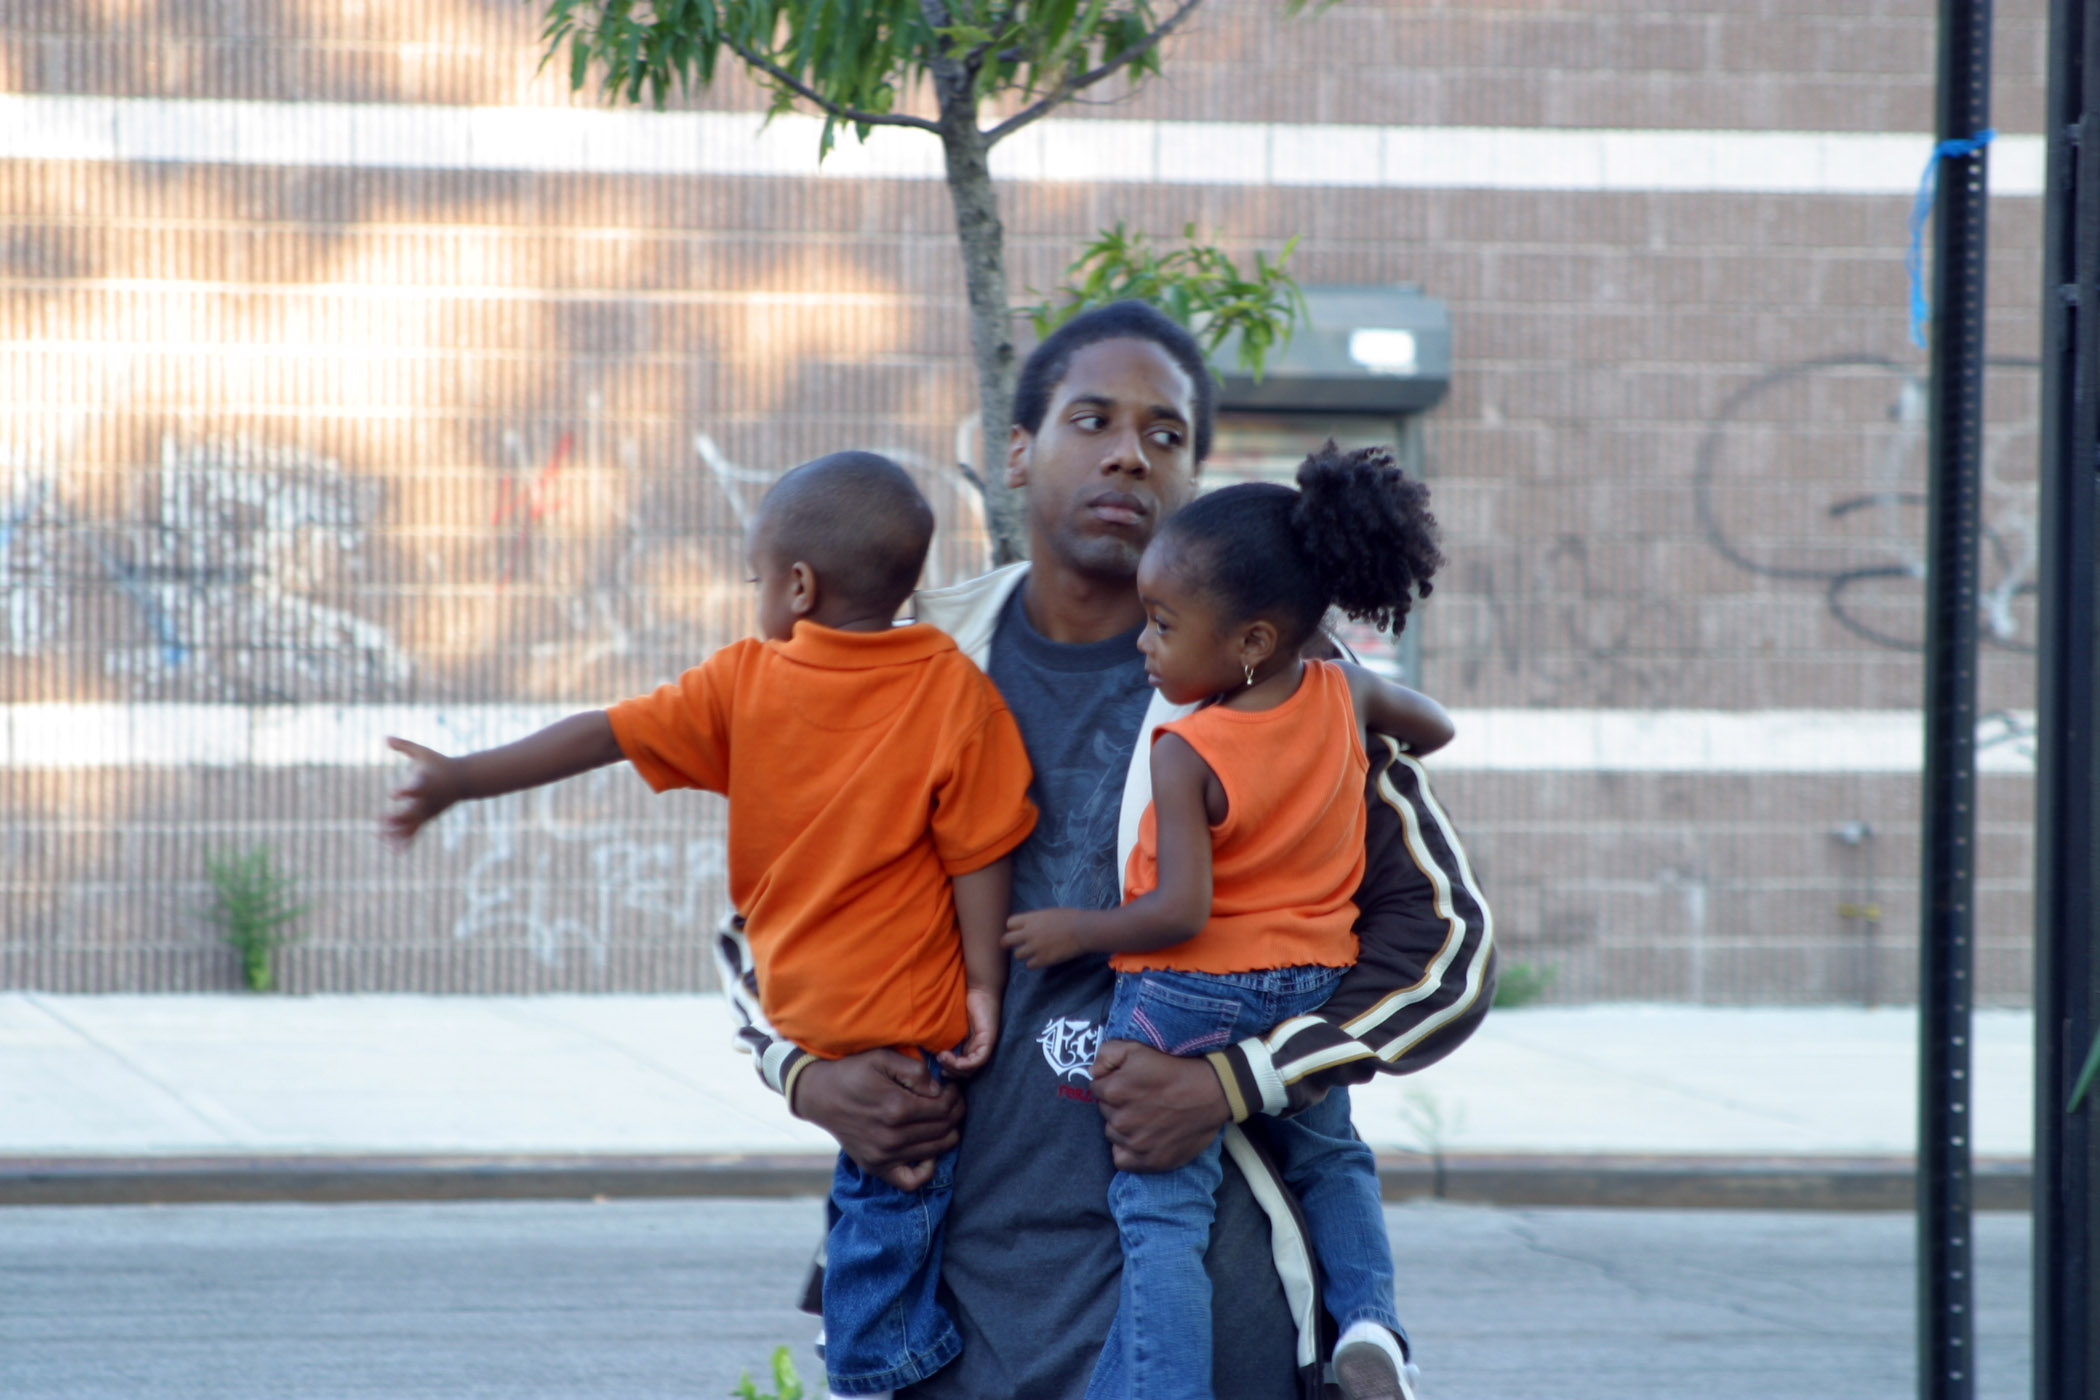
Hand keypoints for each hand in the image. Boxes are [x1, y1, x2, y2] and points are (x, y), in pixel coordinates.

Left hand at [382, 736, 460, 845]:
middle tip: (383, 822)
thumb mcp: (424, 752)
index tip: (392, 794)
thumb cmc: (440, 763)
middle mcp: (427, 800)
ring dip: (397, 832)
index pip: (415, 789)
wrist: (464, 779)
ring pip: (411, 825)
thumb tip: (384, 738)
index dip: (404, 791)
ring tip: (381, 838)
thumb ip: (404, 746)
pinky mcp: (427, 817)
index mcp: (426, 784)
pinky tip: (394, 850)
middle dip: (398, 818)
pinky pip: (415, 831)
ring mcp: (428, 811)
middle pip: (412, 811)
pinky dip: (405, 840)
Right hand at [792, 1048, 964, 1191]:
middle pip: (944, 1129)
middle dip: (955, 1112)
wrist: (820, 1095)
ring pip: (936, 1151)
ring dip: (947, 1134)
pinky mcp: (876, 1167)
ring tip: (942, 1118)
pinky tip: (926, 1150)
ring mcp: (884, 1156)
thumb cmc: (853, 1072)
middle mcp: (892, 1137)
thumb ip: (915, 1071)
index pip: (944, 1108)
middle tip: (951, 1100)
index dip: (955, 1096)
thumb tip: (938, 1090)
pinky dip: (926, 1169)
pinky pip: (912, 1181)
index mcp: (897, 1108)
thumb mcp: (883, 1057)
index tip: (952, 1087)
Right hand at [936, 988, 999, 1077]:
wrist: (977, 987)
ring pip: (971, 1070)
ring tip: (941, 1056)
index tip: (935, 1065)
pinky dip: (964, 1063)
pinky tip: (948, 1055)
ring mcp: (984, 1046)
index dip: (948, 1071)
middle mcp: (977, 1049)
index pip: (960, 1070)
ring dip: (953, 1067)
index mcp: (968, 1047)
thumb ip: (942, 1038)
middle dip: (949, 1072)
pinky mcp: (988, 1041)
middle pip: (965, 1073)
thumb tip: (926, 1053)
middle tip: (938, 1063)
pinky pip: (978, 1060)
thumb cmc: (960, 1002)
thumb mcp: (947, 1024)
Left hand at [1002, 909, 1089, 968]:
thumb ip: (1037, 919)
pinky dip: (1034, 964)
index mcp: (1031, 918)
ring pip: (1017, 955)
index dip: (1013, 928)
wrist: (1083, 930)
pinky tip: (1041, 960)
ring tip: (1033, 953)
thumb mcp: (1050, 913)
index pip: (1010, 923)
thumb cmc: (1071, 918)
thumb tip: (1030, 925)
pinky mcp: (1043, 959)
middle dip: (1008, 943)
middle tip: (1013, 946)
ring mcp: (1035, 947)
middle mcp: (1029, 933)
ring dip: (1024, 954)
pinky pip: (1029, 965)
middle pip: (1006, 940)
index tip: (1018, 931)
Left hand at [1090, 1038, 1231, 1171]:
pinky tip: (1141, 1138)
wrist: (1212, 1092)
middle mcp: (1121, 1120)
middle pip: (1105, 1112)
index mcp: (1114, 1091)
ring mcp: (1135, 1144)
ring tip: (1146, 1116)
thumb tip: (1093, 1072)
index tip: (1130, 1084)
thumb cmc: (1175, 1068)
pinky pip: (1121, 1160)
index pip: (1097, 1089)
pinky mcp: (1149, 1161)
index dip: (1112, 1084)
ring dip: (1123, 1126)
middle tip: (1142, 1098)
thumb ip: (1106, 1054)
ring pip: (1113, 1134)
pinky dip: (1128, 1151)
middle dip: (1118, 1104)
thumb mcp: (1138, 1048)